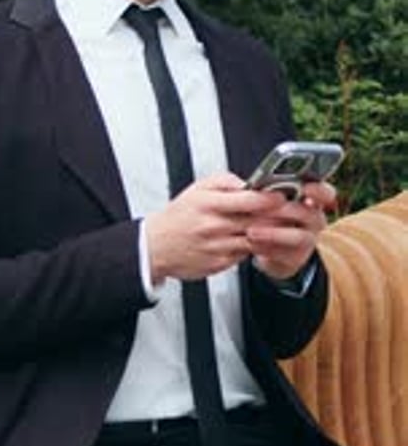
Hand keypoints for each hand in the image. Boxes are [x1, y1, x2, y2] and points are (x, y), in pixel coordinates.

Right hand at [146, 173, 286, 284]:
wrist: (156, 245)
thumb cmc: (178, 216)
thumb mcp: (197, 189)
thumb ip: (225, 182)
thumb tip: (248, 183)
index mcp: (209, 204)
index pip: (249, 200)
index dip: (270, 198)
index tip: (282, 196)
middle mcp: (214, 227)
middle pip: (257, 221)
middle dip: (276, 217)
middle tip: (289, 211)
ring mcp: (218, 247)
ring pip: (255, 240)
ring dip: (269, 234)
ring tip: (277, 227)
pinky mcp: (220, 263)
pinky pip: (245, 255)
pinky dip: (254, 248)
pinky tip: (258, 241)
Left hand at [245, 180, 336, 280]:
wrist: (267, 246)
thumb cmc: (269, 214)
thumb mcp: (269, 200)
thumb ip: (267, 193)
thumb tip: (252, 189)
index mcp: (311, 199)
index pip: (325, 194)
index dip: (319, 191)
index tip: (306, 188)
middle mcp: (315, 220)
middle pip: (309, 214)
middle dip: (284, 211)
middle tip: (261, 209)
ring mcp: (309, 241)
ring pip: (298, 237)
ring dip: (273, 234)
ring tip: (251, 231)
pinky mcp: (296, 258)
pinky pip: (284, 254)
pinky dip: (265, 248)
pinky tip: (250, 243)